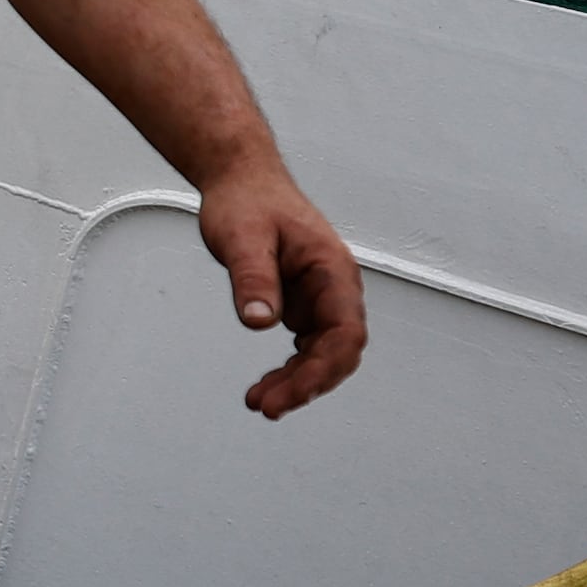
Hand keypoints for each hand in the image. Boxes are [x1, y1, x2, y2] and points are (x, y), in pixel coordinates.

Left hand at [196, 154, 365, 418]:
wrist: (240, 181)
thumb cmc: (247, 201)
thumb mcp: (242, 237)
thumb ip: (253, 278)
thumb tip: (260, 320)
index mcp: (332, 269)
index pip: (346, 331)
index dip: (324, 368)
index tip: (294, 391)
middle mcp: (334, 287)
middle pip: (337, 351)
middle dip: (307, 384)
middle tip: (266, 405)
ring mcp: (321, 298)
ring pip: (322, 354)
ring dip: (297, 382)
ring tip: (260, 402)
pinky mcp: (303, 304)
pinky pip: (306, 347)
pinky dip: (291, 369)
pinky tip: (270, 385)